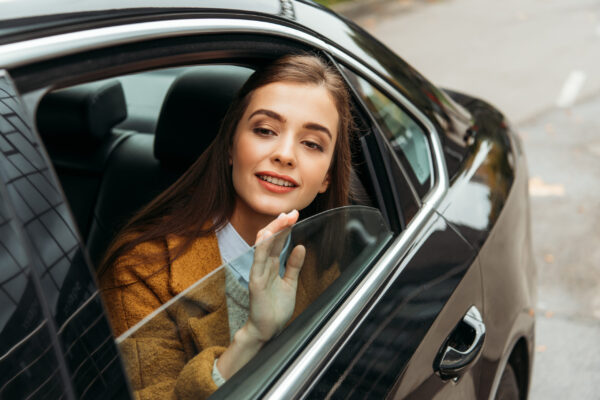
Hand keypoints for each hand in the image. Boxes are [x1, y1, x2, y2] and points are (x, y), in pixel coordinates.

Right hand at [245, 210, 305, 341]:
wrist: (268, 330)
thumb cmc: (276, 309)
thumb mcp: (290, 283)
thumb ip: (294, 265)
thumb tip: (300, 247)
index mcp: (272, 265)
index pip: (278, 241)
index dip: (285, 228)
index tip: (295, 215)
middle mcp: (264, 265)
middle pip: (271, 239)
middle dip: (281, 224)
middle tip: (292, 213)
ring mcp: (258, 272)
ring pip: (263, 245)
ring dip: (273, 230)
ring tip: (283, 218)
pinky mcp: (256, 281)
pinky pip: (257, 260)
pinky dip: (262, 247)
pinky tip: (267, 235)